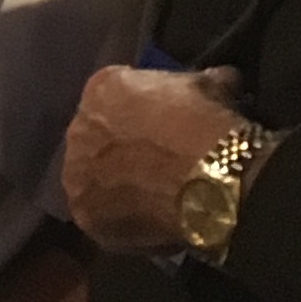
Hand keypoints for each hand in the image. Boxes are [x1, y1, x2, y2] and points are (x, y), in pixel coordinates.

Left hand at [62, 64, 246, 253]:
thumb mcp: (209, 86)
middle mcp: (78, 126)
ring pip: (94, 178)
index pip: (113, 97)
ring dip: (115, 185)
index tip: (160, 126)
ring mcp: (77, 172)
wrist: (205, 173)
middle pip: (97, 138)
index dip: (138, 114)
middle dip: (121, 148)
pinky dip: (123, 221)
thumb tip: (224, 79)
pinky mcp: (83, 212)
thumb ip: (204, 80)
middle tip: (154, 163)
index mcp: (102, 88)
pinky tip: (149, 222)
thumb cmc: (203, 122)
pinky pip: (102, 216)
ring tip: (151, 197)